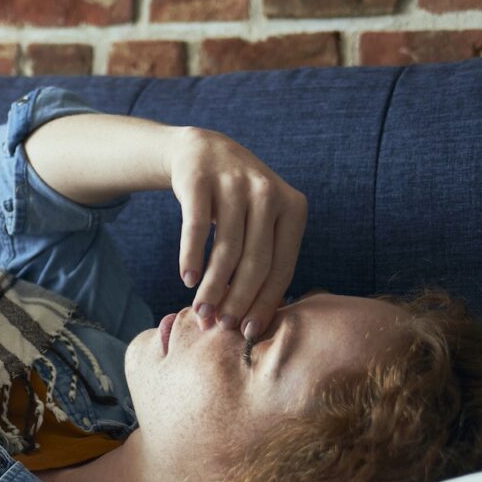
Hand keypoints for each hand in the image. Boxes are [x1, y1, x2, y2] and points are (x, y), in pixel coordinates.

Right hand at [166, 127, 307, 339]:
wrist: (204, 150)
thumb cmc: (237, 201)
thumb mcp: (264, 220)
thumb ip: (266, 259)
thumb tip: (258, 319)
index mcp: (294, 208)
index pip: (282, 266)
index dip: (265, 303)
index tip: (248, 331)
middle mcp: (268, 193)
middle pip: (255, 261)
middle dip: (237, 300)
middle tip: (221, 326)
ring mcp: (234, 183)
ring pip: (226, 249)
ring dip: (212, 286)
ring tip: (200, 311)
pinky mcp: (200, 180)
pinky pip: (196, 227)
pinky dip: (191, 256)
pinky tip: (187, 279)